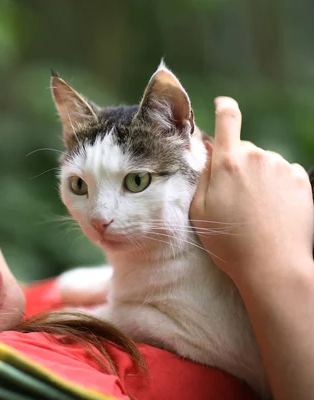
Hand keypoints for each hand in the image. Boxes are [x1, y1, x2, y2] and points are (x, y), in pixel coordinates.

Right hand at [190, 97, 313, 282]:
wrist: (272, 265)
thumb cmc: (229, 242)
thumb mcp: (199, 210)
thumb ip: (202, 175)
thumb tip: (206, 152)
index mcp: (228, 162)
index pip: (229, 118)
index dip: (224, 107)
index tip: (222, 104)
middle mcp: (258, 157)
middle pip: (244, 149)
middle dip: (237, 165)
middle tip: (233, 197)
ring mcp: (282, 167)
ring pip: (265, 163)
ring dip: (258, 177)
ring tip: (255, 209)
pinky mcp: (301, 179)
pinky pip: (283, 174)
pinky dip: (277, 186)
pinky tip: (273, 209)